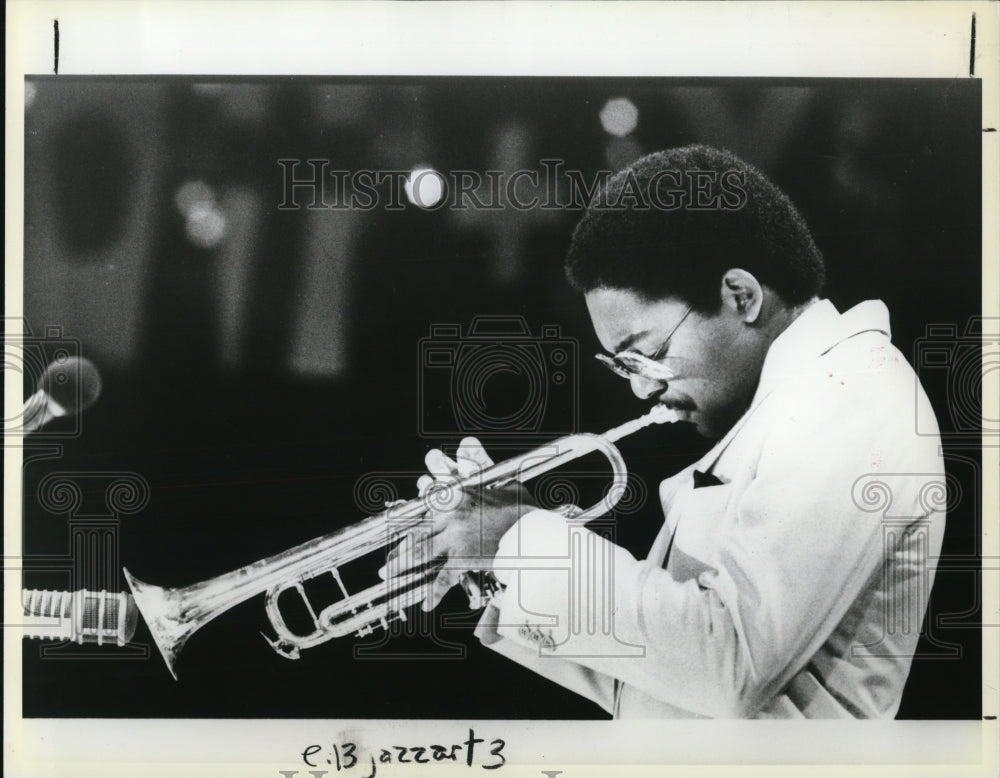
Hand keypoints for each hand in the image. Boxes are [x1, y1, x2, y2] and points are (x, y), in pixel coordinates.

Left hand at [379, 437, 536, 610]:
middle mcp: (452, 514)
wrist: (535, 534)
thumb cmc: (522, 508)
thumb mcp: (504, 480)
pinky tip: (425, 606)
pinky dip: (434, 593)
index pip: (429, 496)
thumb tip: (466, 442)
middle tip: (386, 555)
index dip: (413, 503)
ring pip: (421, 550)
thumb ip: (481, 462)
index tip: (399, 512)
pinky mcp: (464, 559)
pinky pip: (444, 578)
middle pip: (418, 527)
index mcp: (460, 494)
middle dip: (400, 542)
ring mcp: (456, 537)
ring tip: (387, 573)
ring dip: (401, 562)